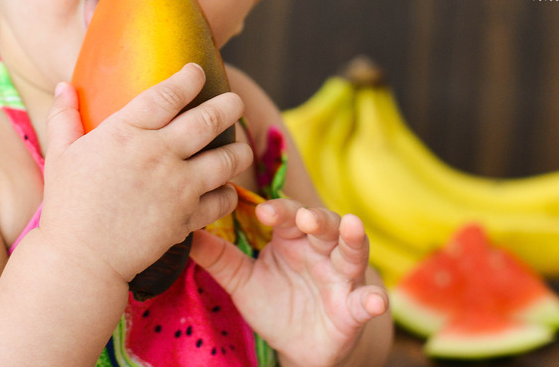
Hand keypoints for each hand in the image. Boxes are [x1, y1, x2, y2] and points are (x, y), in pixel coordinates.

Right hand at [37, 63, 255, 286]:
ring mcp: (177, 186)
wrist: (81, 260)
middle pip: (209, 119)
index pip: (168, 93)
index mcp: (126, 132)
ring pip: (227, 158)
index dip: (189, 78)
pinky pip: (223, 199)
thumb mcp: (60, 155)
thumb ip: (64, 116)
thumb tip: (62, 85)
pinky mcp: (187, 218)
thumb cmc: (67, 205)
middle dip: (229, 106)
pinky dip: (229, 193)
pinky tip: (224, 189)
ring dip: (239, 149)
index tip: (196, 72)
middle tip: (234, 103)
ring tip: (240, 147)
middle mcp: (158, 154)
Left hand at [189, 198, 388, 366]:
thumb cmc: (274, 303)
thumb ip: (218, 258)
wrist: (298, 348)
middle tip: (305, 216)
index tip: (264, 210)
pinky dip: (373, 300)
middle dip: (316, 217)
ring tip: (352, 225)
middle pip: (323, 225)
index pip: (287, 215)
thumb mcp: (242, 282)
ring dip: (353, 238)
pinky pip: (366, 301)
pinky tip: (375, 300)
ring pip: (351, 251)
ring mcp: (341, 277)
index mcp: (292, 240)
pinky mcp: (353, 308)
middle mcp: (320, 251)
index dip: (280, 210)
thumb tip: (184, 232)